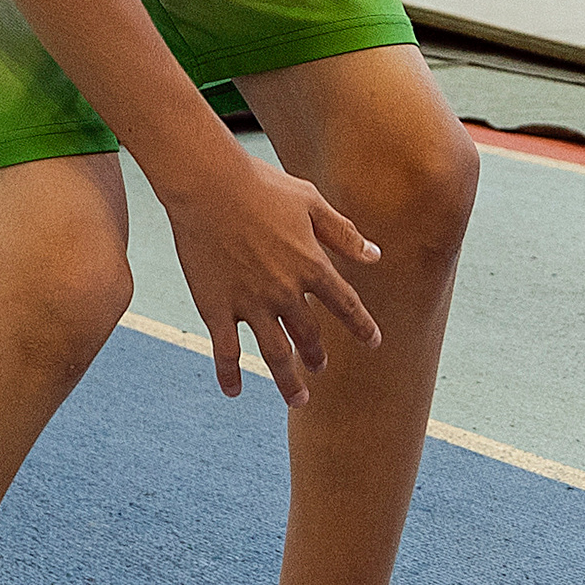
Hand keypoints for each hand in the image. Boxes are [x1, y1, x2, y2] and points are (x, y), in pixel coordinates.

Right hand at [165, 143, 381, 406]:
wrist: (209, 186)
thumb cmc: (261, 185)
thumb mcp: (311, 202)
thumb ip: (343, 233)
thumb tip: (375, 255)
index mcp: (312, 265)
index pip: (347, 305)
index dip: (362, 326)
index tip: (373, 342)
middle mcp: (286, 292)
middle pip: (310, 335)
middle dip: (317, 355)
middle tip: (320, 367)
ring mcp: (251, 304)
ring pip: (276, 354)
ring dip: (289, 381)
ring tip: (299, 399)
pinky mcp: (217, 308)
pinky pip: (226, 352)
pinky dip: (230, 375)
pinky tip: (233, 392)